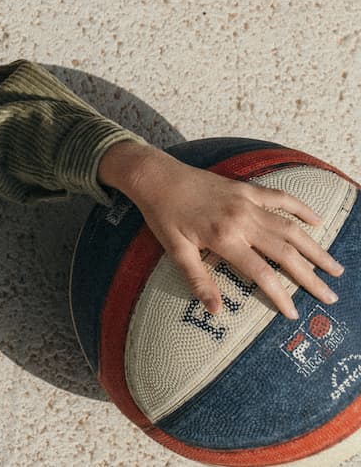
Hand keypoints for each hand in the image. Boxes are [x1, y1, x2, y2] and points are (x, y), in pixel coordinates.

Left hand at [100, 141, 342, 319]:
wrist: (155, 176)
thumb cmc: (162, 215)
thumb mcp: (174, 250)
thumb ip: (198, 280)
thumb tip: (215, 311)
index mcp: (224, 239)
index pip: (262, 273)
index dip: (280, 295)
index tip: (293, 313)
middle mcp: (242, 220)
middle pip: (285, 253)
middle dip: (310, 277)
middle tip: (331, 295)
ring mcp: (247, 202)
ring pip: (290, 228)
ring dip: (315, 248)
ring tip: (335, 267)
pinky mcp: (246, 188)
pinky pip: (281, 197)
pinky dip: (301, 209)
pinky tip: (318, 222)